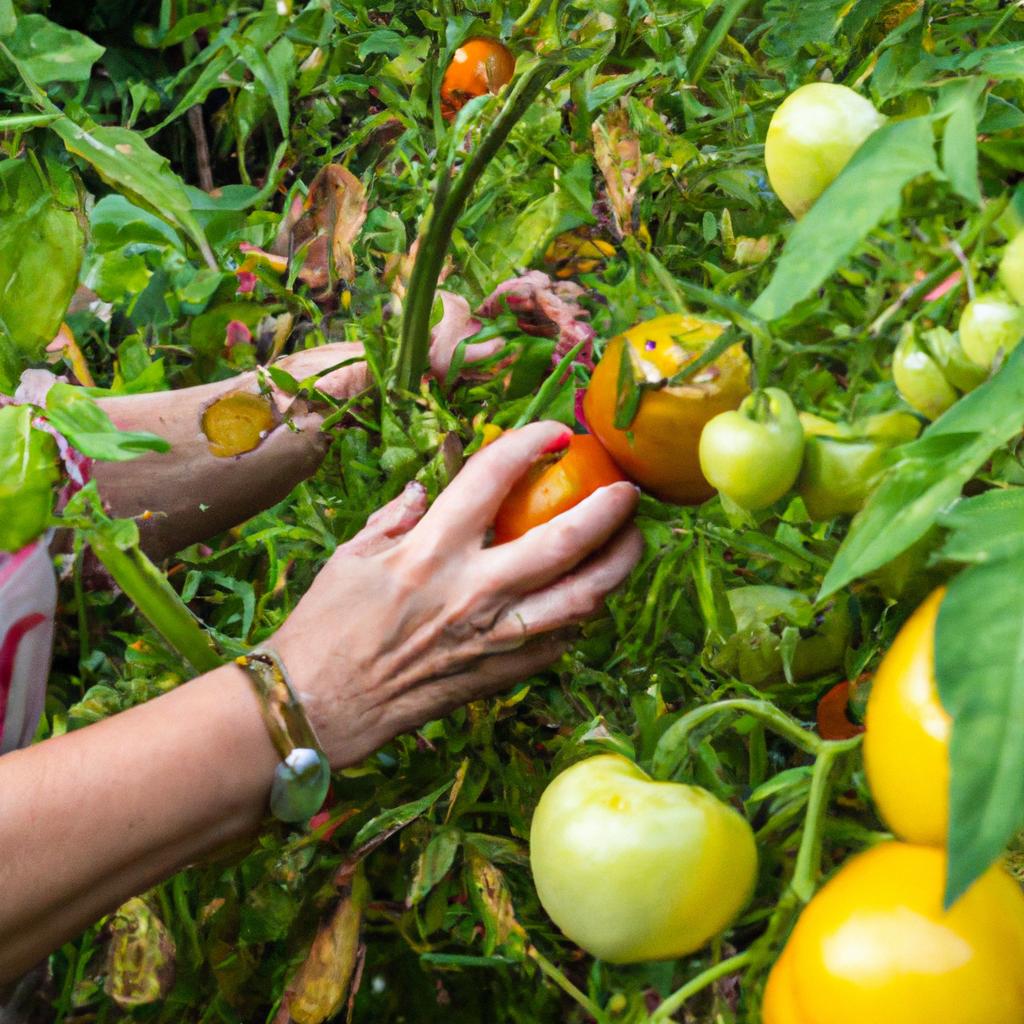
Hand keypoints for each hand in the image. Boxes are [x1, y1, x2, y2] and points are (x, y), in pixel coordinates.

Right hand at [272, 421, 641, 766]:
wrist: (320, 707)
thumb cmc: (326, 627)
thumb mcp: (353, 556)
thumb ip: (397, 516)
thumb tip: (427, 491)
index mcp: (431, 550)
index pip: (493, 476)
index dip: (529, 441)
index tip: (553, 431)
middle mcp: (473, 590)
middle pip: (564, 541)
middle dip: (608, 509)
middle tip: (628, 490)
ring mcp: (494, 637)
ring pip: (582, 598)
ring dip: (618, 566)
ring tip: (631, 541)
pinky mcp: (502, 673)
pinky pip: (561, 641)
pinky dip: (584, 615)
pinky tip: (589, 597)